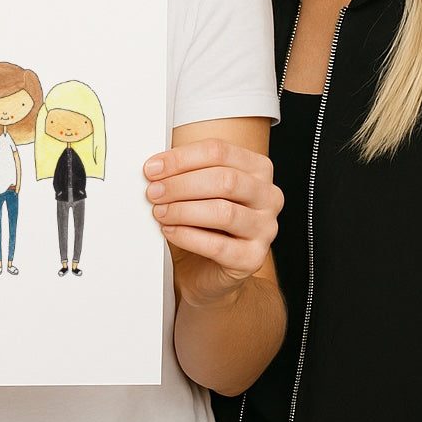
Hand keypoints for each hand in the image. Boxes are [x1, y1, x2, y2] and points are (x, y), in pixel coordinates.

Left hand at [144, 136, 281, 309]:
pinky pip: (218, 245)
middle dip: (181, 184)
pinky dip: (188, 236)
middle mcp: (268, 196)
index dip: (182, 158)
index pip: (220, 152)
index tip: (153, 168)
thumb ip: (185, 173)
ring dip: (183, 210)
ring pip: (224, 212)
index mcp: (257, 169)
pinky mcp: (253, 258)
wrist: (208, 270)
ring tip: (159, 212)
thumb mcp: (197, 190)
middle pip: (225, 180)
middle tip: (153, 191)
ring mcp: (265, 228)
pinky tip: (170, 231)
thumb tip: (155, 167)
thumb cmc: (203, 223)